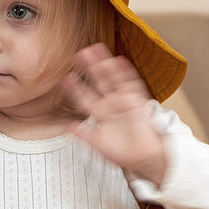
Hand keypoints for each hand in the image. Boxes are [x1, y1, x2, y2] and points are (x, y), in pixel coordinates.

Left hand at [63, 44, 166, 186]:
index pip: (84, 97)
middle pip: (98, 81)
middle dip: (89, 67)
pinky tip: (120, 60)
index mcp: (99, 113)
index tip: (65, 78)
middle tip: (79, 53)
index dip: (75, 88)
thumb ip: (84, 135)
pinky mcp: (137, 101)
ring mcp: (124, 100)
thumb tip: (68, 127)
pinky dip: (126, 73)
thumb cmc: (122, 153)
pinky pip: (132, 84)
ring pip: (113, 78)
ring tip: (96, 49)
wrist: (143, 159)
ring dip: (105, 64)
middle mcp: (110, 104)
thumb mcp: (98, 145)